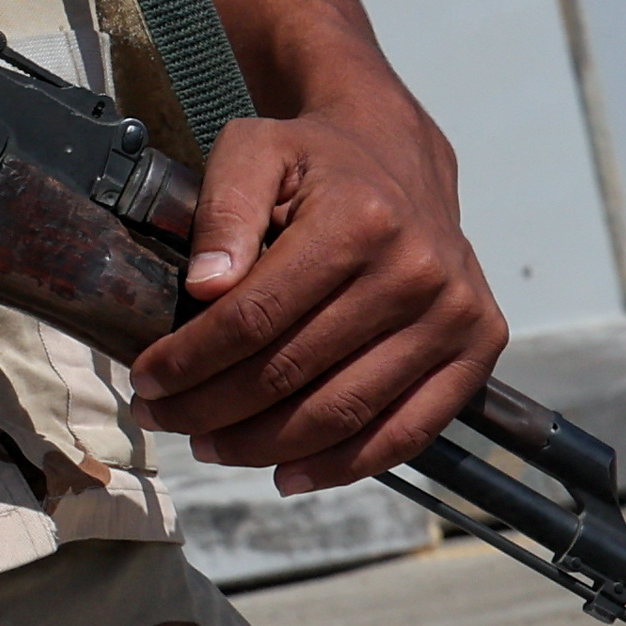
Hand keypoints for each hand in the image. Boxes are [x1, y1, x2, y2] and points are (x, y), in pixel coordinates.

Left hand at [128, 86, 503, 490]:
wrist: (400, 157)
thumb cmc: (316, 163)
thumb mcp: (254, 151)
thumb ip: (222, 208)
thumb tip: (205, 286)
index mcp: (359, 220)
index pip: (256, 316)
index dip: (192, 359)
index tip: (147, 381)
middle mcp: (418, 272)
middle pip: (294, 372)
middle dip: (214, 408)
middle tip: (165, 420)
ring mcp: (455, 316)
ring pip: (344, 413)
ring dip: (265, 446)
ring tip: (210, 446)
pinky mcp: (479, 348)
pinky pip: (408, 432)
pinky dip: (343, 466)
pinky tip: (287, 474)